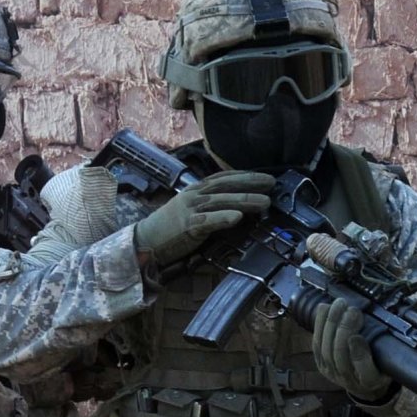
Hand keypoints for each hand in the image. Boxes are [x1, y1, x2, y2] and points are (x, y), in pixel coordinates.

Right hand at [131, 170, 274, 266]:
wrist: (145, 241)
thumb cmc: (169, 228)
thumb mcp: (190, 210)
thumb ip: (210, 206)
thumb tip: (235, 207)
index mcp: (195, 190)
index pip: (223, 178)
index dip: (245, 176)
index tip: (264, 178)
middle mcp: (194, 196)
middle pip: (226, 186)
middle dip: (251, 183)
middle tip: (271, 184)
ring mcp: (190, 210)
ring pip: (222, 201)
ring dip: (245, 200)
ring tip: (265, 202)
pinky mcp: (188, 226)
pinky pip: (208, 220)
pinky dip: (223, 217)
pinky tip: (238, 217)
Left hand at [312, 301, 394, 403]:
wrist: (364, 386)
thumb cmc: (380, 369)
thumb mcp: (390, 363)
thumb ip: (388, 351)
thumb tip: (384, 325)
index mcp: (370, 382)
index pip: (364, 370)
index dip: (359, 354)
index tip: (358, 337)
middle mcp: (348, 380)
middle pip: (340, 355)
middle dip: (344, 329)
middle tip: (352, 310)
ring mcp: (331, 373)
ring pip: (326, 347)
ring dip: (331, 323)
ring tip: (340, 305)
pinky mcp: (320, 364)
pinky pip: (316, 343)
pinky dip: (319, 324)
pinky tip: (324, 308)